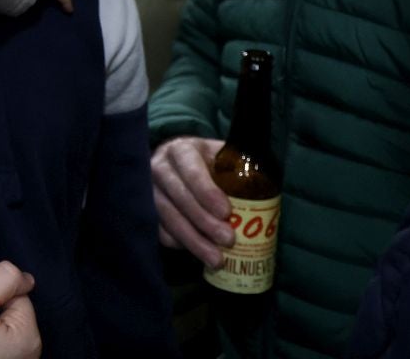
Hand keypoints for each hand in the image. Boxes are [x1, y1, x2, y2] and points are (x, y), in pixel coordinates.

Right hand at [151, 136, 232, 266]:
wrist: (178, 164)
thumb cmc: (208, 162)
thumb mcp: (221, 154)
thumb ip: (237, 166)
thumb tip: (264, 185)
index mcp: (181, 150)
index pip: (191, 170)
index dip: (207, 192)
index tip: (226, 212)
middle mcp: (159, 167)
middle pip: (179, 197)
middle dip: (204, 222)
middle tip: (229, 240)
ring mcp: (148, 190)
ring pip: (168, 217)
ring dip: (193, 240)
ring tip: (216, 259)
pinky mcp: (145, 210)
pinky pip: (160, 231)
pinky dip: (179, 243)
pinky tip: (197, 252)